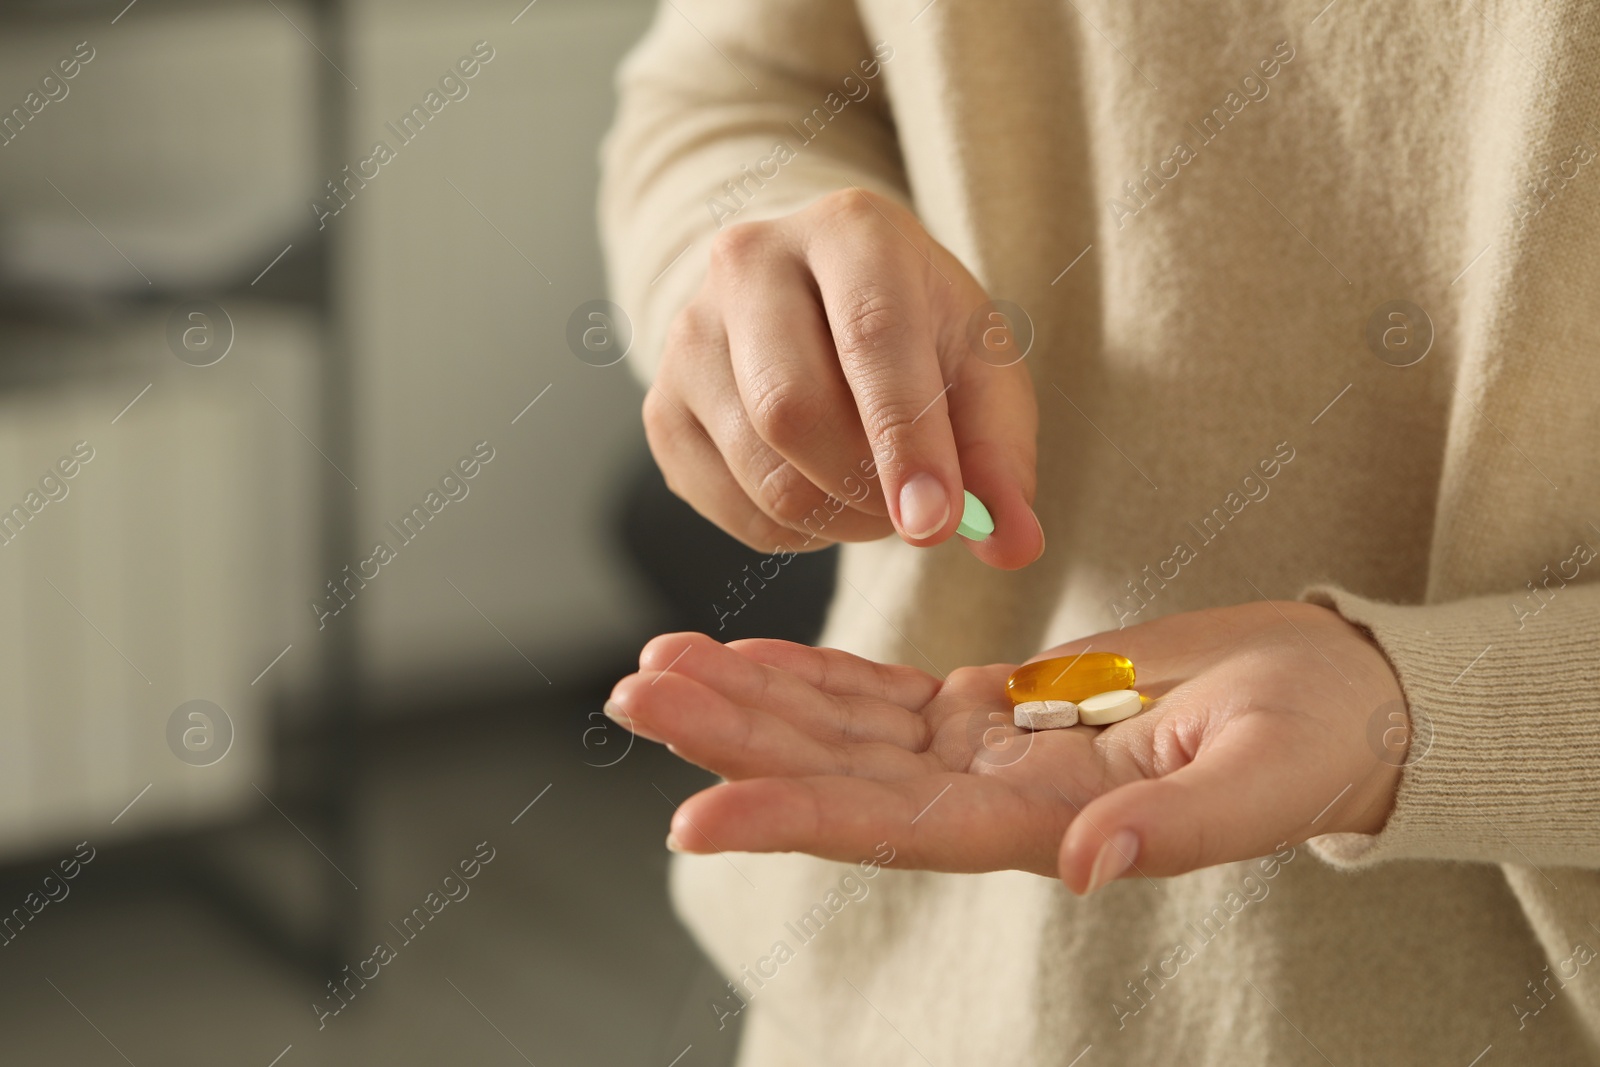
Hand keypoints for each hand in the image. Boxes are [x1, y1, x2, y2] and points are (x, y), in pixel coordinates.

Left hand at [606, 601, 1406, 890]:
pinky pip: (881, 692)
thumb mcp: (1261, 779)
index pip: (894, 830)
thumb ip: (1175, 826)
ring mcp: (986, 749)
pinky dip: (810, 675)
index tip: (695, 814)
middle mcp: (992, 796)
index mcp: (1045, 825)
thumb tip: (1086, 869)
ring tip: (659, 668)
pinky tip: (747, 657)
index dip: (793, 819)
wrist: (1330, 700)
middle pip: (838, 772)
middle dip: (735, 738)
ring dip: (750, 700)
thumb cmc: (1311, 741)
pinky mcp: (995, 704)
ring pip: (842, 728)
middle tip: (637, 696)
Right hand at [643, 188, 1043, 568]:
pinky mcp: (662, 405)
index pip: (869, 336)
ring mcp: (688, 334)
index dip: (904, 440)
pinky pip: (727, 506)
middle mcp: (749, 262)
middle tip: (918, 514)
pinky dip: (792, 530)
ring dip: (836, 517)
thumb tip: (1012, 545)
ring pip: (759, 469)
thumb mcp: (980, 368)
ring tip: (877, 500)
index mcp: (848, 229)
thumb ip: (1001, 455)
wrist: (823, 303)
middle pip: (791, 408)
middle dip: (866, 487)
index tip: (936, 521)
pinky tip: (824, 497)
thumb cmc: (916, 332)